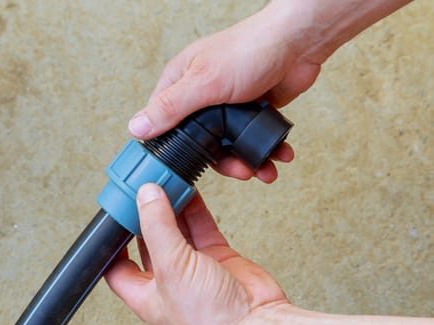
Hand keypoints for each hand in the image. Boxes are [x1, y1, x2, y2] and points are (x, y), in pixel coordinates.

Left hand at [104, 184, 433, 324]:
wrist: (258, 324)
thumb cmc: (213, 320)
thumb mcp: (173, 269)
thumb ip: (158, 228)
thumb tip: (146, 196)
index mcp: (146, 294)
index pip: (117, 265)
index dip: (112, 241)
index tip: (114, 215)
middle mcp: (167, 280)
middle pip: (148, 240)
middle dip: (144, 215)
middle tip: (142, 189)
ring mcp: (192, 267)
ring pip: (175, 229)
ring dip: (170, 206)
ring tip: (164, 183)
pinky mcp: (215, 257)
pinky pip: (200, 226)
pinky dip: (194, 208)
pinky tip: (189, 190)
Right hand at [127, 2, 317, 181]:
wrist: (298, 43)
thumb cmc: (249, 49)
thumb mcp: (204, 82)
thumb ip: (171, 107)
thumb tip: (137, 127)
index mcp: (181, 83)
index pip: (163, 124)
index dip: (172, 150)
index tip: (184, 170)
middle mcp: (201, 96)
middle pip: (200, 143)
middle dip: (222, 162)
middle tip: (239, 171)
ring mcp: (228, 106)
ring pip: (228, 145)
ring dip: (247, 161)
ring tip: (264, 169)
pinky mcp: (251, 112)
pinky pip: (252, 140)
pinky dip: (265, 150)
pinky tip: (277, 154)